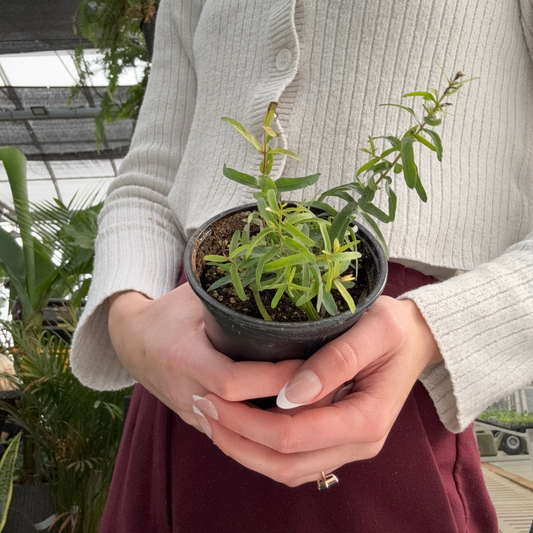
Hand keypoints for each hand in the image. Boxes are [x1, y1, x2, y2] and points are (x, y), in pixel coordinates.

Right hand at [108, 283, 302, 430]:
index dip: (273, 378)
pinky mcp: (198, 422)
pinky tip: (292, 416)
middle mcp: (186, 392)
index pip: (233, 381)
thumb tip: (276, 271)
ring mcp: (191, 413)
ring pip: (241, 432)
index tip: (308, 363)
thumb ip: (230, 287)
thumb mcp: (194, 295)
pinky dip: (263, 428)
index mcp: (183, 358)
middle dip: (286, 405)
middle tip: (325, 389)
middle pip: (243, 414)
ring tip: (317, 405)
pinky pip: (235, 434)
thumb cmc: (168, 314)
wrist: (132, 343)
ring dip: (278, 422)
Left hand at [192, 296, 441, 485]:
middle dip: (238, 439)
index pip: (296, 435)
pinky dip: (261, 451)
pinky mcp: (339, 442)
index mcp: (367, 419)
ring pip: (287, 470)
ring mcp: (349, 448)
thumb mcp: (373, 329)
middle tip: (203, 407)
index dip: (249, 421)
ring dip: (245, 450)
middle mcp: (359, 444)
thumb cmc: (394, 328)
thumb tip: (290, 395)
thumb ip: (337, 360)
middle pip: (286, 462)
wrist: (414, 340)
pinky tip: (238, 426)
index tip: (215, 394)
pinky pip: (295, 462)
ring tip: (211, 419)